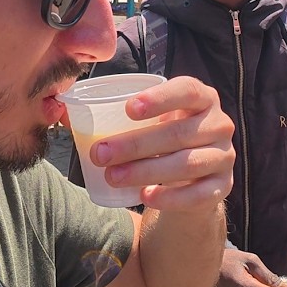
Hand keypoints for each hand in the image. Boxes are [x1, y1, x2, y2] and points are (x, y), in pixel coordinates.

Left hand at [89, 76, 235, 212]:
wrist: (191, 179)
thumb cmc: (162, 140)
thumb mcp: (149, 122)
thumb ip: (114, 112)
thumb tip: (62, 110)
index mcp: (202, 98)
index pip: (187, 90)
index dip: (159, 99)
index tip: (127, 109)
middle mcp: (219, 124)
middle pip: (178, 133)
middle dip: (135, 144)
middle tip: (100, 154)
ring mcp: (225, 156)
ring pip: (186, 164)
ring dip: (146, 171)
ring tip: (113, 177)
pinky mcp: (224, 187)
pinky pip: (198, 194)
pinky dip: (171, 197)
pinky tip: (145, 196)